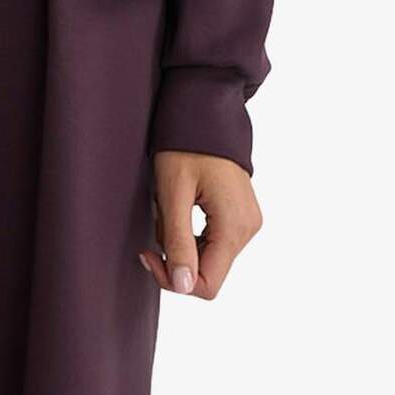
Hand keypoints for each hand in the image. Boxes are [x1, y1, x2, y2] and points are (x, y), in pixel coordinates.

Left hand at [138, 149, 262, 299]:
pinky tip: (181, 201)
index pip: (207, 284)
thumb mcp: (173, 191)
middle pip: (208, 270)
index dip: (173, 278)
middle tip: (158, 215)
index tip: (147, 253)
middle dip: (175, 251)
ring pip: (208, 255)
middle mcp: (247, 228)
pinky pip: (213, 238)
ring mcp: (247, 220)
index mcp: (234, 226)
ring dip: (181, 238)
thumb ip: (178, 240)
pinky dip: (190, 229)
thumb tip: (183, 286)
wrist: (205, 108)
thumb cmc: (186, 143)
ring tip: (169, 202)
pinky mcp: (240, 213)